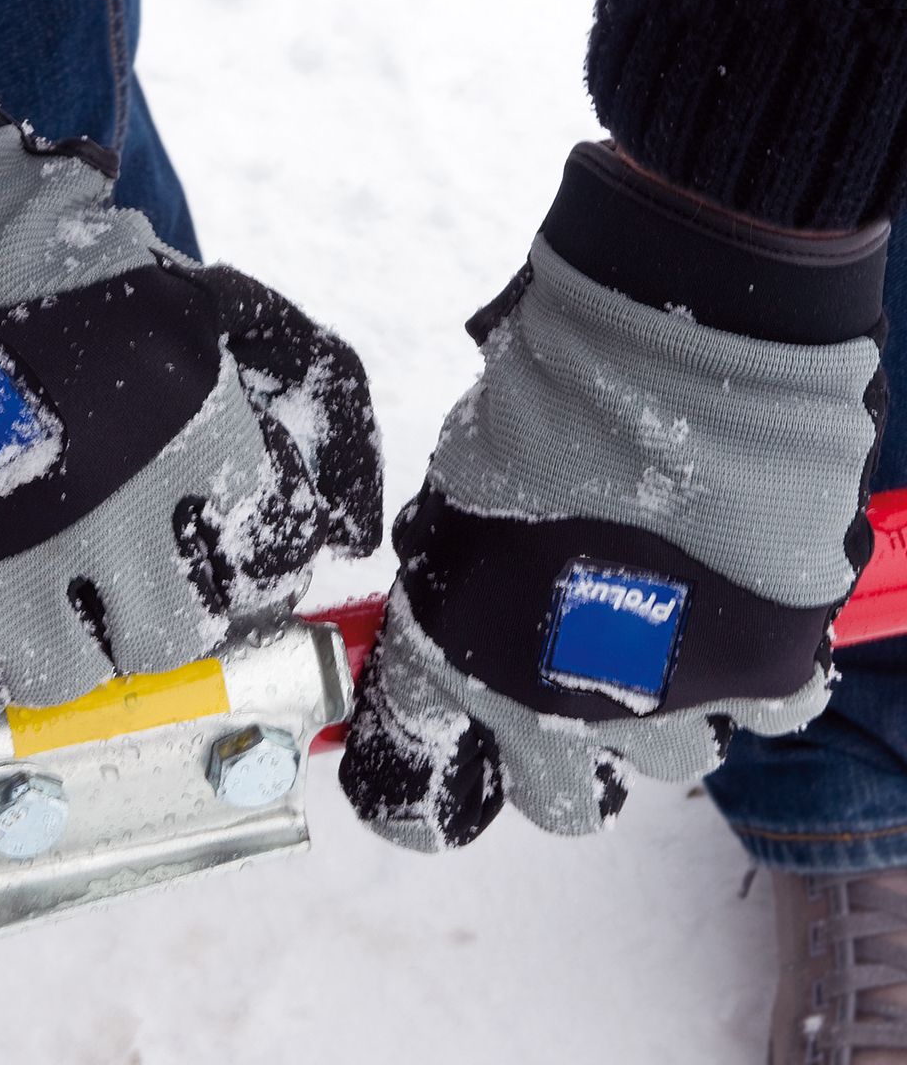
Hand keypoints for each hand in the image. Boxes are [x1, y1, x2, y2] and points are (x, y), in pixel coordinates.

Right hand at [0, 41, 381, 733]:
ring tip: (34, 617)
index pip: (262, 556)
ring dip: (58, 660)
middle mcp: (109, 498)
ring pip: (66, 682)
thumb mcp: (178, 298)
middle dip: (148, 621)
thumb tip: (318, 525)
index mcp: (192, 421)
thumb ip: (262, 392)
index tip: (198, 559)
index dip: (229, 566)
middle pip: (171, 638)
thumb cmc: (31, 247)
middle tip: (116, 595)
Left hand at [340, 141, 886, 843]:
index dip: (413, 797)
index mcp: (455, 665)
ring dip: (656, 705)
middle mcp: (555, 713)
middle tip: (570, 687)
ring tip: (661, 616)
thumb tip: (459, 600)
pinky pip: (762, 713)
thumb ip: (453, 580)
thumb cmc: (540, 412)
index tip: (436, 778)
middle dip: (556, 760)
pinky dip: (746, 674)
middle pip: (556, 806)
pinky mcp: (763, 675)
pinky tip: (728, 610)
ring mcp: (662, 704)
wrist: (659, 366)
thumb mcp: (454, 500)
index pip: (410, 795)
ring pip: (663, 763)